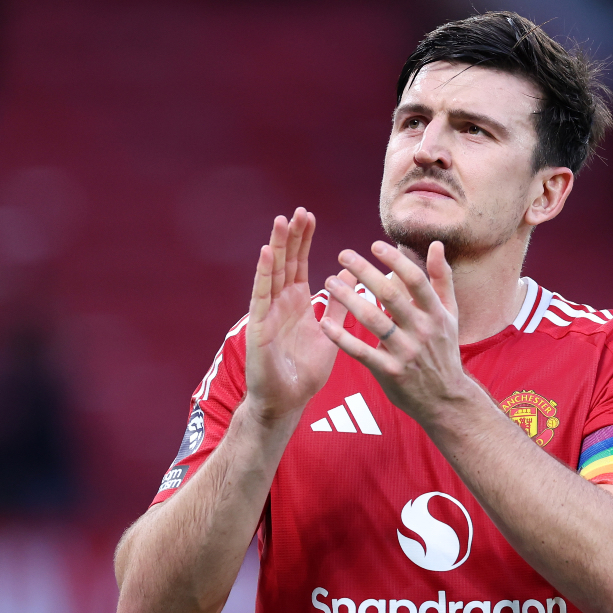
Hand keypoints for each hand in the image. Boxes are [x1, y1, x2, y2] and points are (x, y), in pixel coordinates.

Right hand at [245, 209, 344, 422]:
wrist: (288, 401)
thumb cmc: (305, 371)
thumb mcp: (331, 332)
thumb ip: (341, 304)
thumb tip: (354, 276)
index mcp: (296, 302)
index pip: (299, 263)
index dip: (303, 239)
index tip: (309, 215)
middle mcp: (280, 303)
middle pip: (285, 262)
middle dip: (291, 236)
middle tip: (298, 211)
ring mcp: (267, 313)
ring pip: (271, 274)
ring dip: (275, 248)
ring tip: (280, 222)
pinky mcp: (259, 328)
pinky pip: (261, 297)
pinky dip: (263, 275)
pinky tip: (265, 254)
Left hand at [320, 240, 473, 422]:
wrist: (445, 399)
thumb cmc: (444, 350)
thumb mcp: (450, 313)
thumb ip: (442, 278)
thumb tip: (436, 244)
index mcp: (435, 312)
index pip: (415, 280)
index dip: (395, 260)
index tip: (374, 245)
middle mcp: (421, 329)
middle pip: (390, 295)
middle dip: (365, 272)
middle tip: (343, 255)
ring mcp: (405, 352)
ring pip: (373, 319)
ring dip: (348, 298)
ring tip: (328, 282)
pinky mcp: (390, 372)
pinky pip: (361, 352)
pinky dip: (341, 338)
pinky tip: (324, 323)